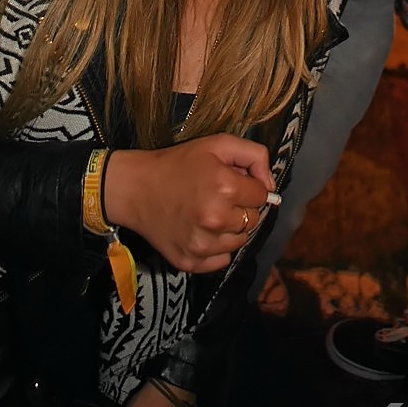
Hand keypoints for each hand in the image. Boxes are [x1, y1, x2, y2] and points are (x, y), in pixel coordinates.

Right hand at [105, 134, 273, 273]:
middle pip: (253, 220)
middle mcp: (216, 220)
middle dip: (241, 207)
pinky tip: (201, 230)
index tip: (232, 182)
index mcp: (225, 187)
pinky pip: (222, 259)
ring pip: (240, 241)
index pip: (261, 195)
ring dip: (231, 228)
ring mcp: (203, 245)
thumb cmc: (178, 163)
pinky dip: (217, 248)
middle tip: (218, 196)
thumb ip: (253, 155)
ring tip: (209, 212)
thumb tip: (271, 185)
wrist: (136, 189)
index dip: (248, 186)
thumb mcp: (217, 144)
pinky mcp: (191, 262)